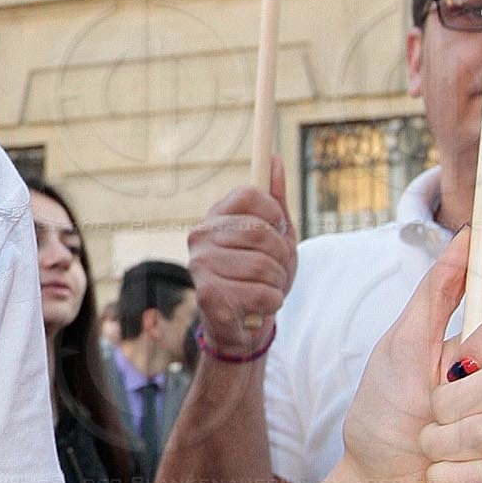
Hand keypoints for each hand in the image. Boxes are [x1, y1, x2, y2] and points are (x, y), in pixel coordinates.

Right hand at [189, 160, 296, 352]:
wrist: (244, 323)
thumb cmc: (259, 275)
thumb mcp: (273, 235)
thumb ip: (274, 200)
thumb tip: (276, 158)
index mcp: (216, 216)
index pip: (251, 194)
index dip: (274, 213)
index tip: (276, 229)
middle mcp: (200, 236)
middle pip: (262, 232)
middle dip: (281, 256)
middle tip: (273, 268)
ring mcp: (200, 265)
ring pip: (264, 266)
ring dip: (277, 282)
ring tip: (265, 288)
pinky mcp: (208, 296)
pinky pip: (262, 293)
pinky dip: (272, 302)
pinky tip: (258, 305)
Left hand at [334, 231, 481, 482]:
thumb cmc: (386, 417)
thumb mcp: (400, 347)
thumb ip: (437, 292)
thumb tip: (468, 236)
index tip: (462, 356)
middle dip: (455, 403)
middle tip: (430, 415)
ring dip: (451, 443)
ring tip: (433, 450)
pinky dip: (462, 478)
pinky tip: (447, 481)